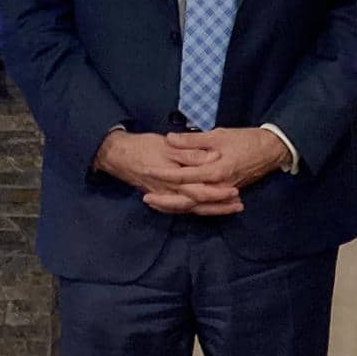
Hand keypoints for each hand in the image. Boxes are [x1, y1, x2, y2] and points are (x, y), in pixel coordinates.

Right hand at [94, 129, 242, 215]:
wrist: (117, 155)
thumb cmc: (143, 147)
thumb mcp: (168, 146)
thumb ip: (190, 153)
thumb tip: (212, 159)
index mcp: (174, 179)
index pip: (201, 191)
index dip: (219, 193)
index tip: (236, 191)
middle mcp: (171, 192)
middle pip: (199, 204)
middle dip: (220, 206)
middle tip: (239, 204)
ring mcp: (166, 197)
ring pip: (191, 208)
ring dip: (212, 209)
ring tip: (231, 208)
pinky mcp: (162, 196)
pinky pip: (181, 208)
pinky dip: (196, 209)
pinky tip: (206, 209)